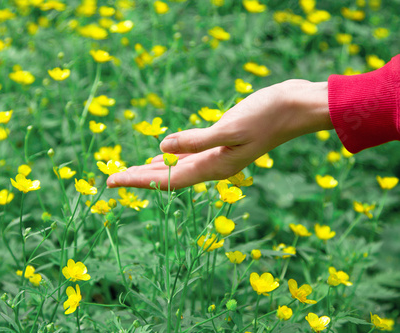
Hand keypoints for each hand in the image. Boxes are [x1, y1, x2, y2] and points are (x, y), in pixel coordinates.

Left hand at [107, 80, 332, 188]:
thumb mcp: (230, 128)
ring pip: (176, 167)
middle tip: (111, 179)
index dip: (138, 181)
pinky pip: (188, 154)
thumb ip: (196, 141)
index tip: (112, 181)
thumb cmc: (266, 116)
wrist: (295, 106)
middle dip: (139, 178)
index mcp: (214, 167)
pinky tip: (161, 154)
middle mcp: (213, 166)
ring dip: (153, 170)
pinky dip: (171, 156)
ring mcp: (217, 155)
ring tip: (130, 172)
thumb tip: (162, 147)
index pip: (167, 180)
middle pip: (168, 177)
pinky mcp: (220, 141)